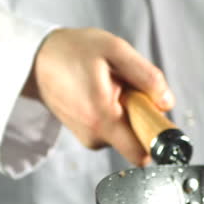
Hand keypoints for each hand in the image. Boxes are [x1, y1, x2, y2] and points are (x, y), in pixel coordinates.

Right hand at [22, 27, 174, 165]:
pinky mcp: (85, 135)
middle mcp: (94, 136)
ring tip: (109, 86)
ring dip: (128, 112)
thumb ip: (147, 76)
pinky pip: (114, 130)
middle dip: (142, 116)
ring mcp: (88, 138)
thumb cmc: (74, 50)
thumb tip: (168, 104)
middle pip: (138, 141)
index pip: (142, 153)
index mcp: (102, 118)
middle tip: (127, 88)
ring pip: (126, 134)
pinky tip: (101, 93)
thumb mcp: (115, 50)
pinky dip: (116, 114)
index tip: (156, 113)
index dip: (156, 136)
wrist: (36, 58)